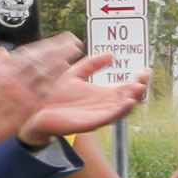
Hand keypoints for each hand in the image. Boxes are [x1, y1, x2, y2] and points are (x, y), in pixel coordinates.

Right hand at [0, 34, 83, 146]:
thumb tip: (4, 51)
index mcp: (3, 70)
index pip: (28, 53)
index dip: (46, 45)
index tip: (59, 39)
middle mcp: (13, 78)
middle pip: (40, 59)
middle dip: (58, 49)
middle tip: (74, 42)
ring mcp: (22, 91)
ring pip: (45, 72)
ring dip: (61, 60)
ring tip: (74, 52)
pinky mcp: (28, 104)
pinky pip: (45, 88)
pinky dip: (56, 78)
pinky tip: (66, 71)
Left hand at [21, 51, 148, 142]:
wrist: (32, 109)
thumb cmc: (52, 94)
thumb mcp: (74, 74)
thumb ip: (92, 64)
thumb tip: (112, 54)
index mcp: (103, 94)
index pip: (128, 88)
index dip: (139, 80)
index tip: (145, 70)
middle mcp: (104, 106)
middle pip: (130, 99)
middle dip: (140, 89)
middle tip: (143, 78)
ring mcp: (97, 115)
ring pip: (123, 110)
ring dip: (133, 100)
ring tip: (139, 88)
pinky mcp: (88, 123)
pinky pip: (109, 118)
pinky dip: (120, 111)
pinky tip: (127, 102)